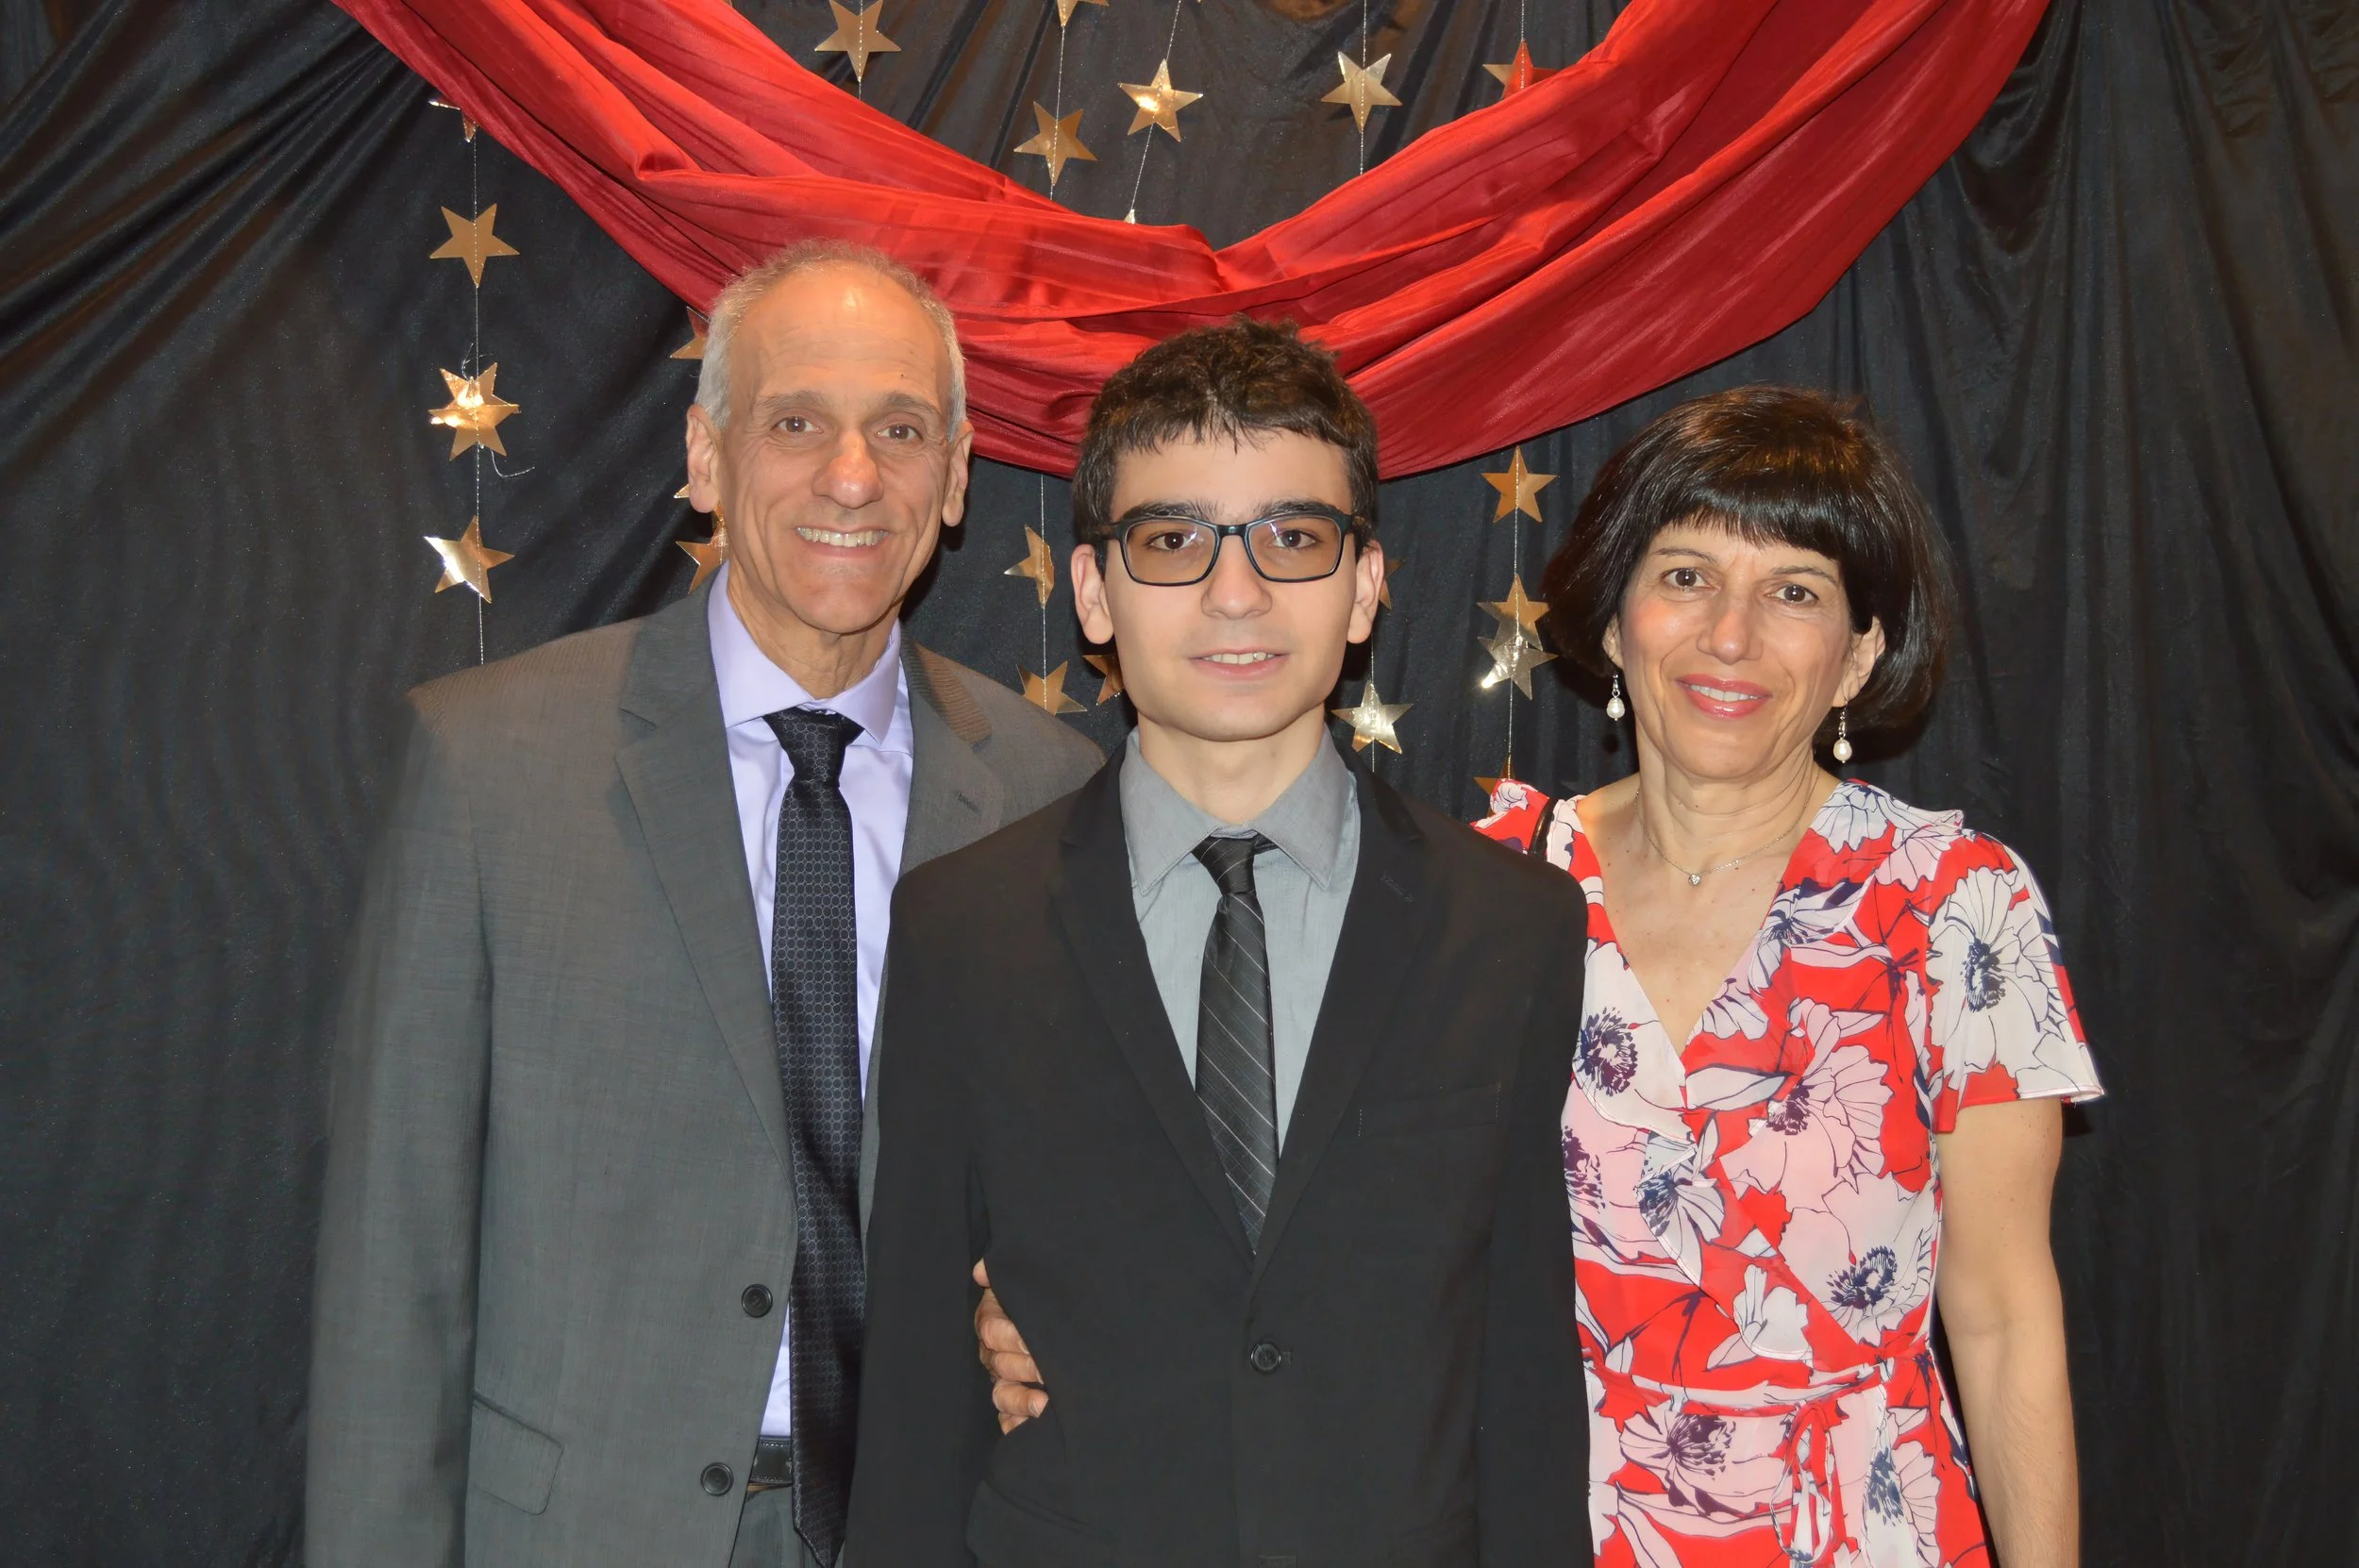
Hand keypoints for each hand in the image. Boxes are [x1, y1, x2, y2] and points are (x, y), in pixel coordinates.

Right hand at [972, 1260, 1047, 1431]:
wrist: (1064, 1319)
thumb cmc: (1043, 1299)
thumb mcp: (1028, 1281)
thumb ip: (1002, 1273)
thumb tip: (981, 1271)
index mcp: (994, 1321)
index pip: (992, 1329)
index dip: (1010, 1337)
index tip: (1031, 1341)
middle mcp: (995, 1353)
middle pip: (1000, 1364)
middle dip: (1024, 1367)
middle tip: (1047, 1370)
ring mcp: (1003, 1380)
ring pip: (1002, 1394)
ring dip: (1021, 1400)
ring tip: (1045, 1403)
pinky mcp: (1013, 1405)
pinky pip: (1008, 1419)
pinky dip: (1017, 1424)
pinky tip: (1034, 1424)